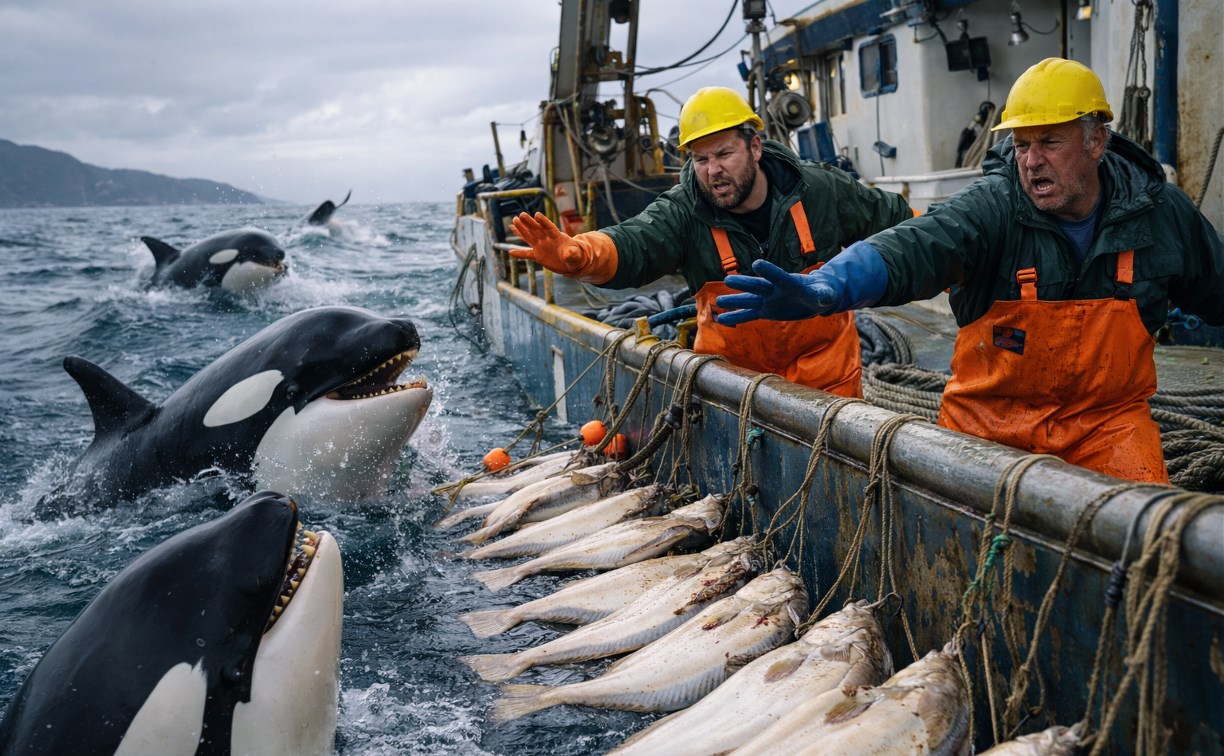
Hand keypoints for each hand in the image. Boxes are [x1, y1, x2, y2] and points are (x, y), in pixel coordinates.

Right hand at [509, 212, 591, 274]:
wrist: (571, 263)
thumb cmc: (576, 256)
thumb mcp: (576, 255)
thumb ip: (572, 253)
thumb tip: (569, 253)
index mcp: (557, 236)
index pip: (549, 227)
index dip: (543, 221)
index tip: (537, 215)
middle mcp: (547, 239)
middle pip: (536, 229)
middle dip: (529, 222)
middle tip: (520, 215)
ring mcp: (541, 246)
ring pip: (529, 237)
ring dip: (521, 230)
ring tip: (513, 222)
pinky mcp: (538, 255)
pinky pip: (527, 254)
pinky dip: (519, 253)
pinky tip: (510, 251)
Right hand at [715, 260, 837, 324]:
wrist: (814, 298)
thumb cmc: (822, 293)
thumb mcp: (826, 294)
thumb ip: (824, 295)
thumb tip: (826, 299)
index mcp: (789, 282)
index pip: (778, 276)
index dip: (769, 271)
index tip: (757, 265)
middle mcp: (774, 289)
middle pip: (757, 286)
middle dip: (744, 284)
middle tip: (728, 280)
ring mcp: (767, 300)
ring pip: (748, 300)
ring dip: (734, 301)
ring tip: (719, 302)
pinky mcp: (765, 311)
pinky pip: (748, 315)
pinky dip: (735, 317)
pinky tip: (721, 319)